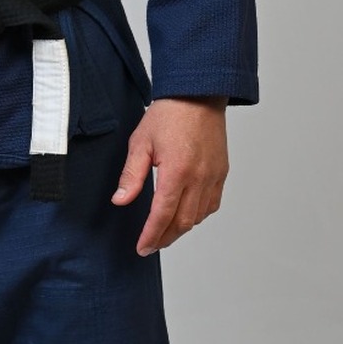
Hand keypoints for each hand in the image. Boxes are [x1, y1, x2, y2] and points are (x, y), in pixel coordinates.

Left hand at [111, 96, 228, 256]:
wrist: (198, 95)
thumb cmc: (168, 115)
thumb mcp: (140, 142)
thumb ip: (131, 176)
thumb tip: (121, 201)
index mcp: (177, 171)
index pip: (162, 215)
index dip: (151, 236)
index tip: (142, 248)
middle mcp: (199, 178)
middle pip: (182, 222)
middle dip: (164, 238)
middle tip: (150, 245)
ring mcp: (213, 176)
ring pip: (198, 216)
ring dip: (180, 229)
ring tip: (164, 233)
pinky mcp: (221, 172)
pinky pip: (212, 204)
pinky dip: (197, 215)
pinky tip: (184, 215)